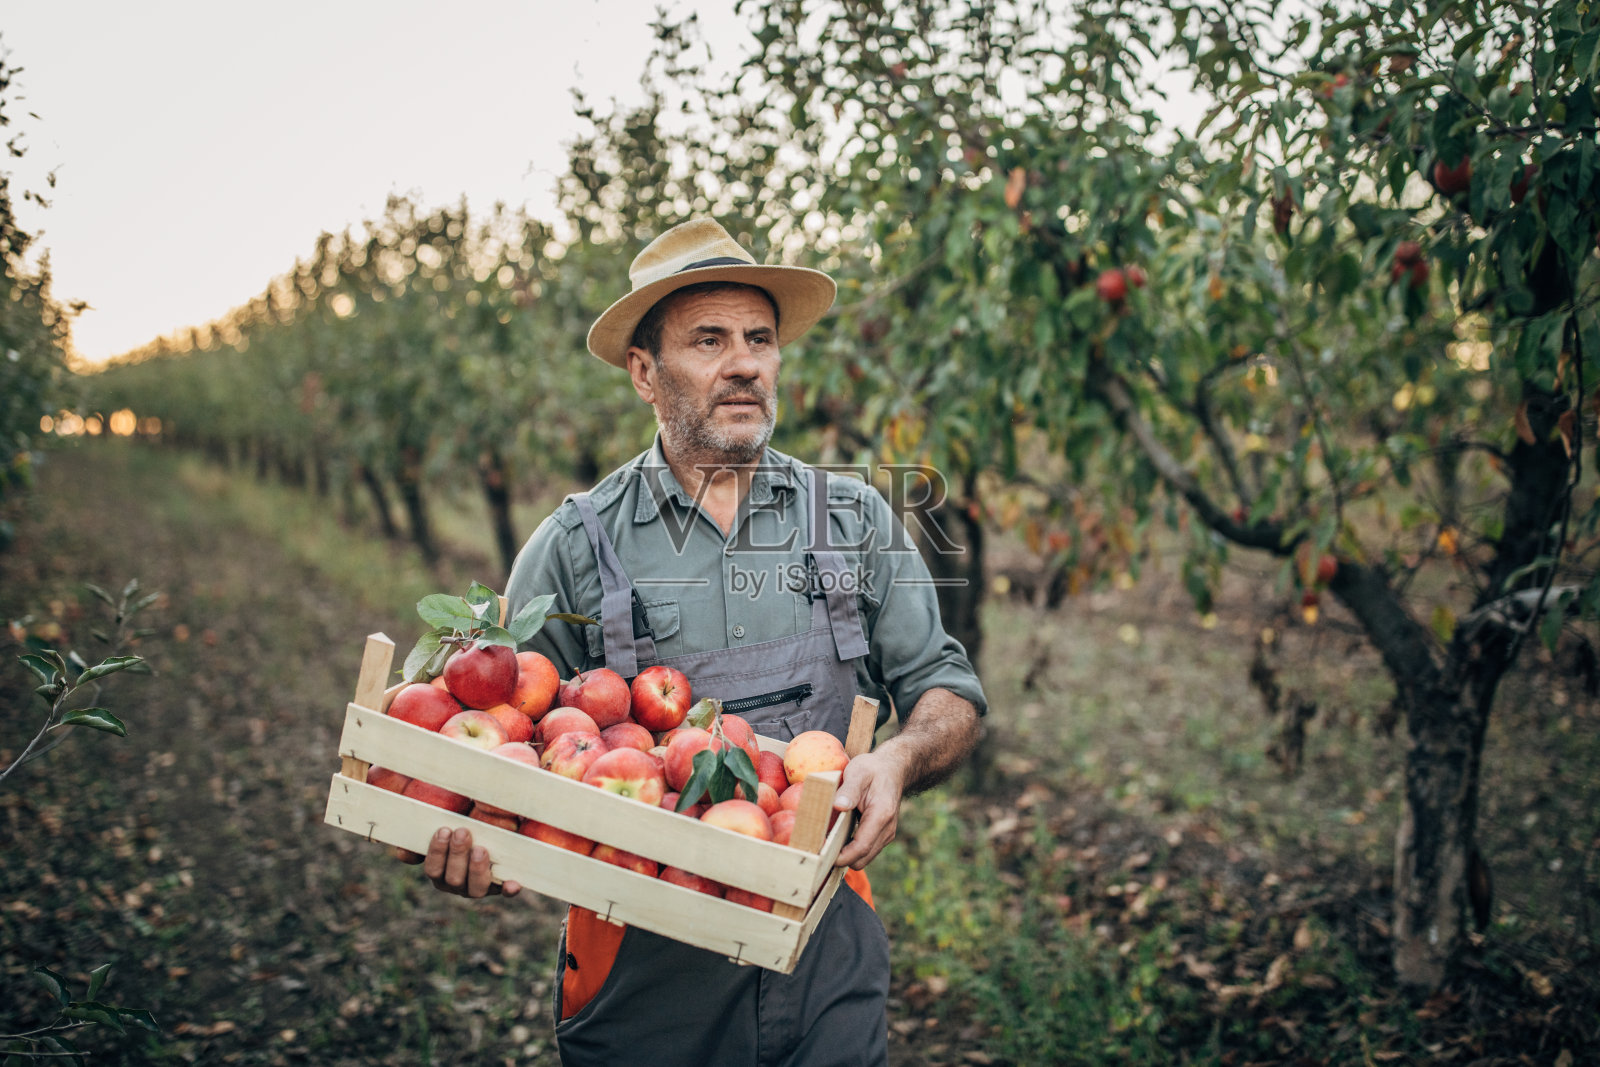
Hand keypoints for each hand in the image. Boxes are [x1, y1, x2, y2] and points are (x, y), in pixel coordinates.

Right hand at [395, 827, 521, 898]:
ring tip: (481, 849)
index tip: (443, 830)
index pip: (433, 870)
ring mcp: (480, 885)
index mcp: (440, 871)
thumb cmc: (462, 816)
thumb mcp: (443, 818)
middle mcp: (458, 883)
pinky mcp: (502, 884)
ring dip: (477, 870)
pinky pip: (505, 891)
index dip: (437, 853)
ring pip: (475, 889)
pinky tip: (514, 884)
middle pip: (452, 879)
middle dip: (457, 855)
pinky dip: (509, 889)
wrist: (492, 817)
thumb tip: (403, 854)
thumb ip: (421, 832)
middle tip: (463, 832)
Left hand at [831, 749, 908, 869]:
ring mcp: (886, 834)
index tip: (821, 854)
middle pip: (862, 858)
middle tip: (818, 849)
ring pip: (863, 857)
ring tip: (826, 844)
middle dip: (841, 859)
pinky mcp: (881, 835)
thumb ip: (848, 790)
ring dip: (846, 855)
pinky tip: (837, 838)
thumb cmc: (873, 770)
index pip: (861, 847)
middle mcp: (887, 829)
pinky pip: (865, 851)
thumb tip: (837, 806)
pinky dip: (851, 850)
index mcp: (881, 815)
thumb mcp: (858, 773)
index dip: (841, 856)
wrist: (892, 769)